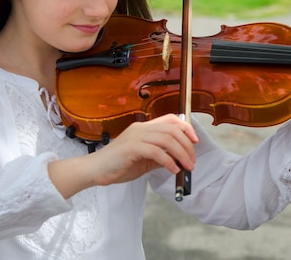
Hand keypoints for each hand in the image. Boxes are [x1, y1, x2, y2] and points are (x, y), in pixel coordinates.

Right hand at [48, 114, 197, 197]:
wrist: (95, 170)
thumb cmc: (118, 165)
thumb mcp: (144, 160)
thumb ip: (160, 157)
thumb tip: (179, 160)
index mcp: (143, 128)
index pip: (171, 119)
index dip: (186, 128)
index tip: (195, 142)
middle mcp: (141, 128)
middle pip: (172, 130)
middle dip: (187, 145)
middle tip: (192, 161)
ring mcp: (135, 136)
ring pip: (167, 139)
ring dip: (181, 154)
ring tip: (186, 167)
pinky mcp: (131, 147)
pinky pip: (156, 151)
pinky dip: (168, 161)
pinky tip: (173, 170)